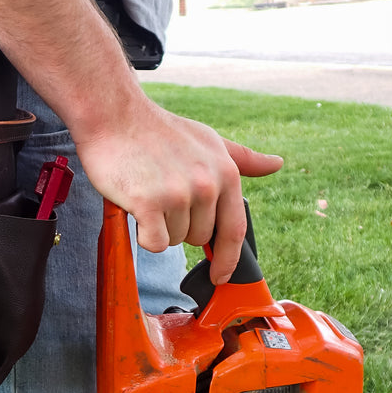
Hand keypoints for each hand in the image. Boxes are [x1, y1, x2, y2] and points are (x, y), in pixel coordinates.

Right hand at [75, 100, 282, 284]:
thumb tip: (276, 164)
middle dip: (180, 226)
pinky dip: (143, 234)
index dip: (228, 259)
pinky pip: (153, 243)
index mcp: (225, 172)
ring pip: (173, 240)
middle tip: (162, 197)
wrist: (115, 117)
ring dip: (159, 226)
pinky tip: (136, 209)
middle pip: (198, 238)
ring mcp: (178, 194)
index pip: (234, 230)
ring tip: (148, 194)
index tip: (221, 275)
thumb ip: (241, 159)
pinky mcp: (149, 203)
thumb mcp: (208, 140)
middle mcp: (206, 185)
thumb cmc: (159, 131)